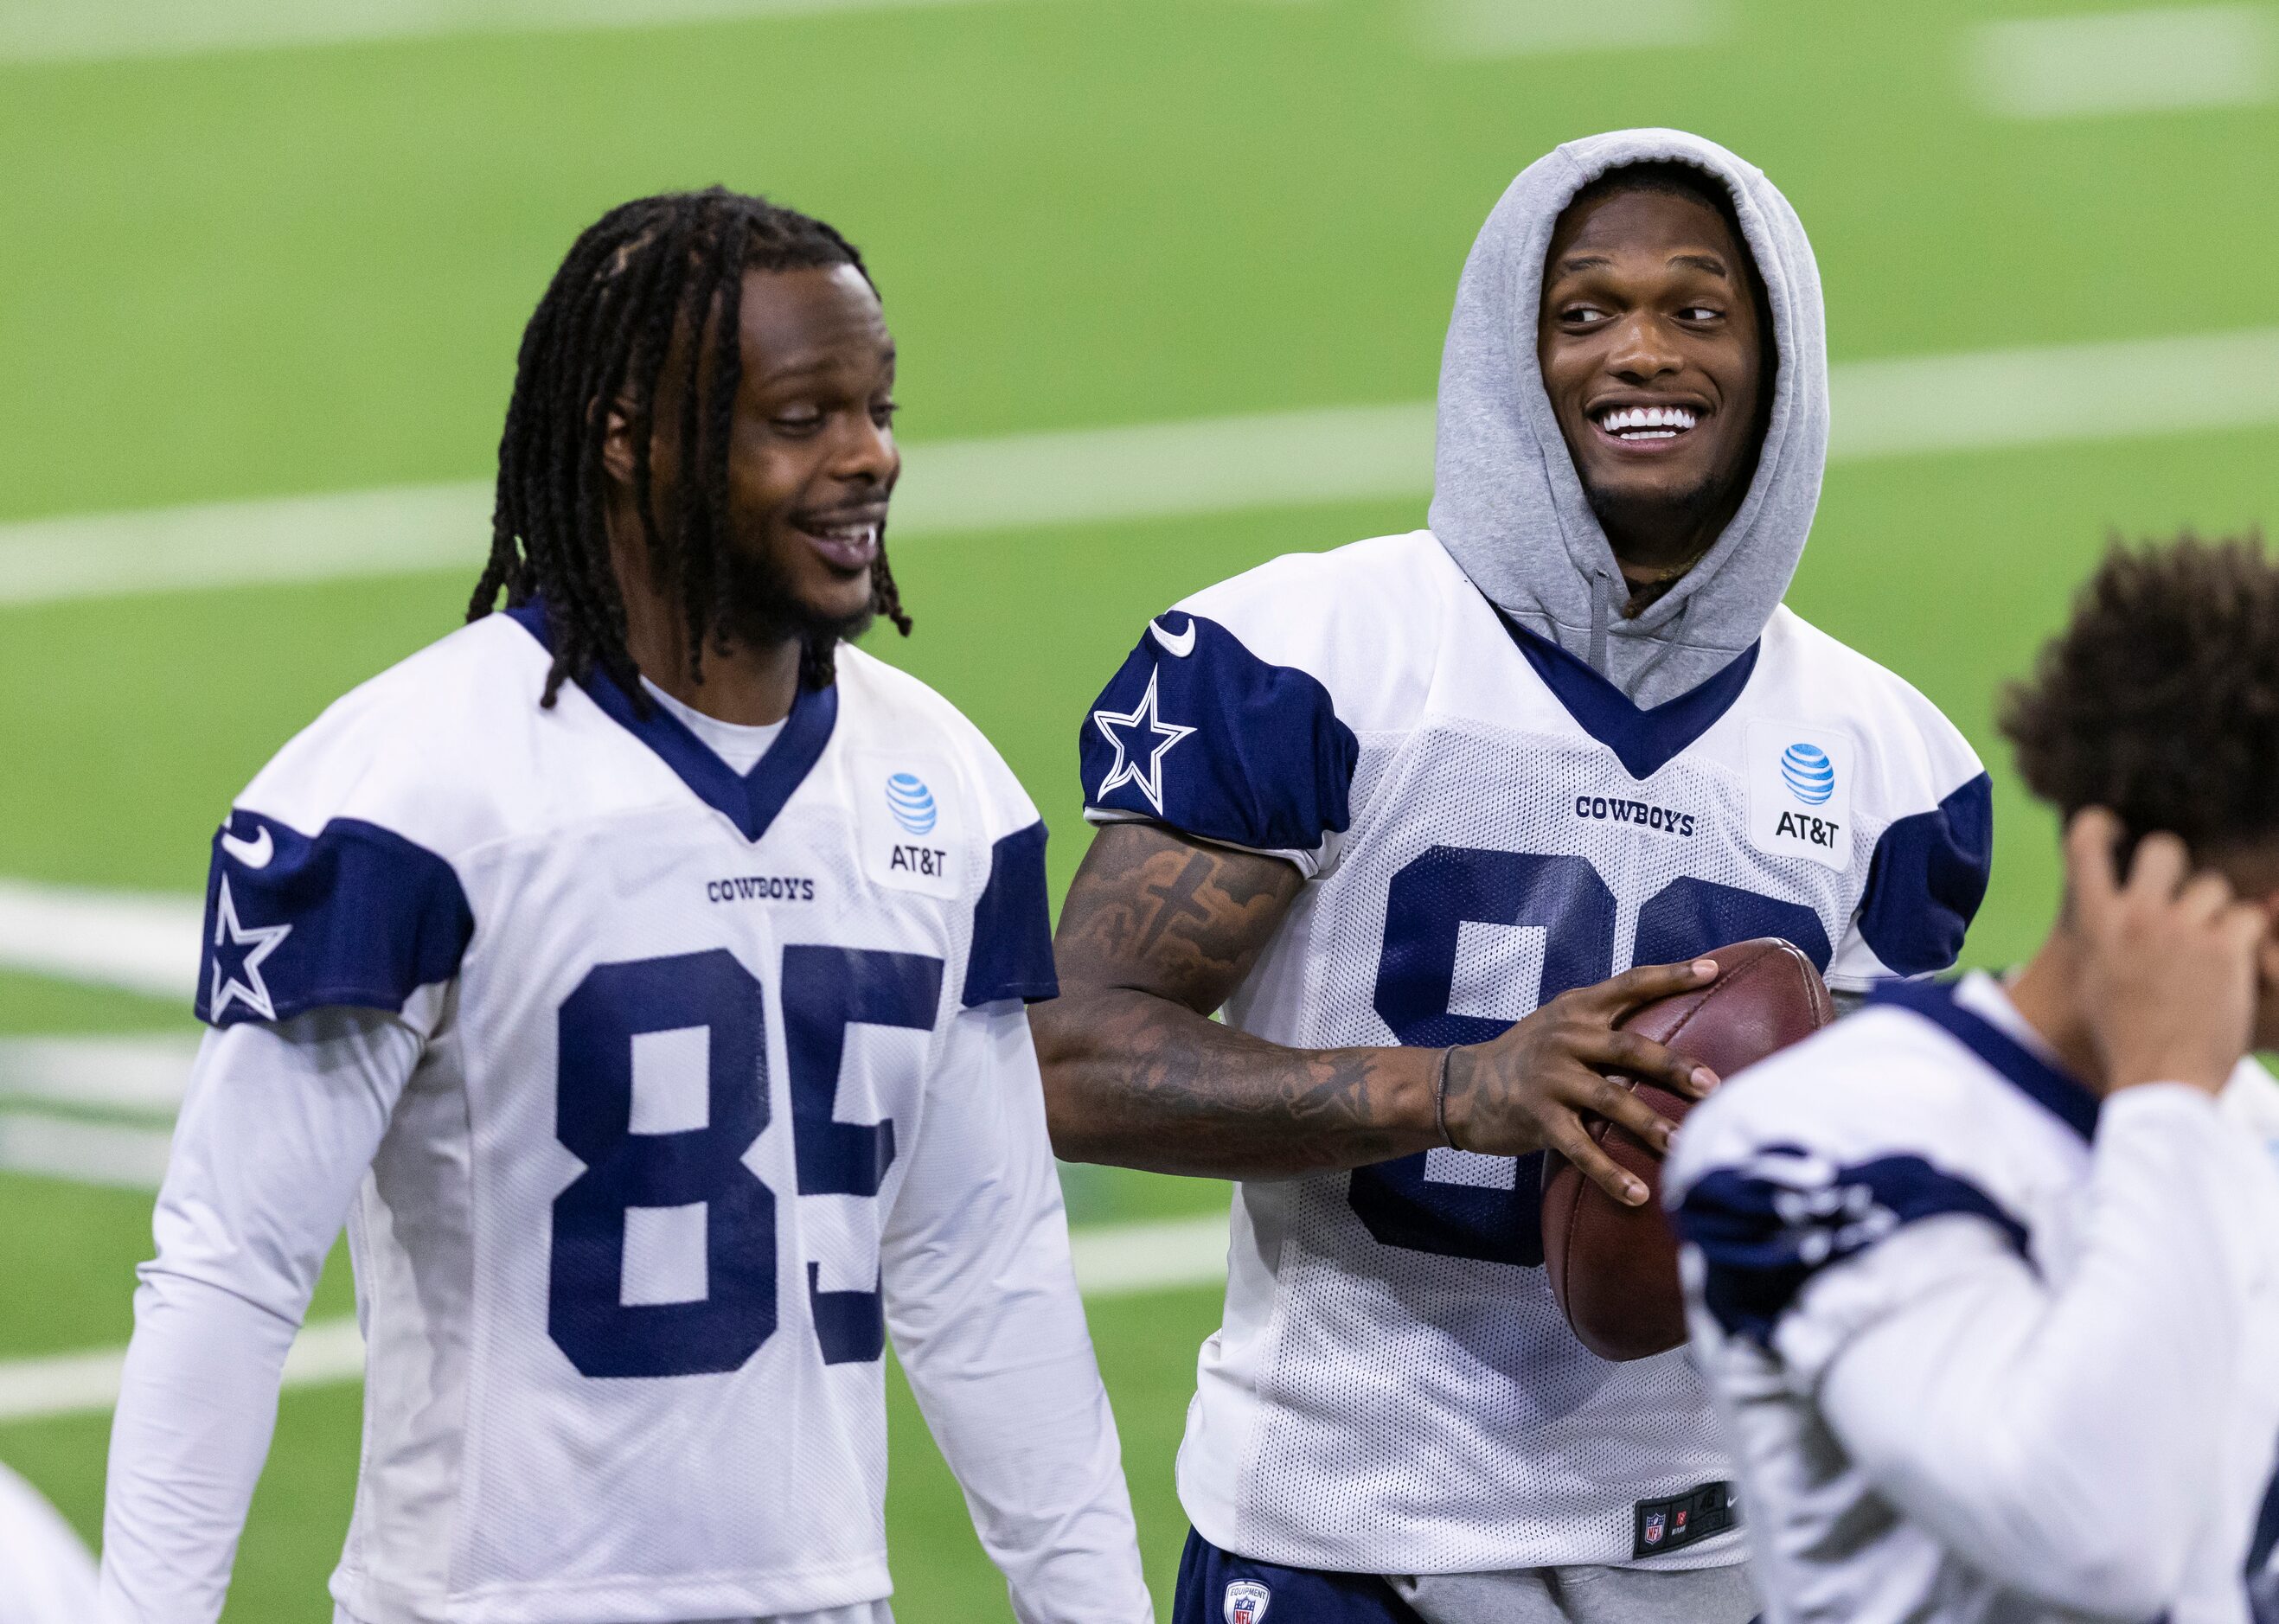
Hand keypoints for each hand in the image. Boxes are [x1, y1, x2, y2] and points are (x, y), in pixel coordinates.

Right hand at [1440, 959, 1722, 1206]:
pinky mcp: (1538, 1118)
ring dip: (1650, 1125)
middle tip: (1712, 1085)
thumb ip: (1606, 1022)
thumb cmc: (1527, 1057)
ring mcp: (1550, 1078)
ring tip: (1684, 1144)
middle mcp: (1566, 1038)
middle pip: (1630, 1048)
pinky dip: (1610, 1174)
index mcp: (1577, 1009)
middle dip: (1673, 1067)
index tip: (1711, 970)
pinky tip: (1638, 1194)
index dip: (1671, 975)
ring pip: (1611, 1101)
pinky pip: (1580, 1149)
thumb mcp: (1560, 1025)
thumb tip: (1673, 1027)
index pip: (1630, 984)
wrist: (1462, 1088)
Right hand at [2067, 808, 2264, 1096]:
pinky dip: (2248, 942)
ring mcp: (2180, 929)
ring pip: (2215, 889)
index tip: (2112, 827)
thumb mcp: (2098, 979)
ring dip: (2219, 916)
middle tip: (2187, 900)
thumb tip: (2116, 909)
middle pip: (2165, 851)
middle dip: (2180, 869)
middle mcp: (2136, 917)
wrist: (2161, 1079)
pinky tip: (2237, 969)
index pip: (2084, 847)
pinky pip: (2248, 919)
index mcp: (2096, 924)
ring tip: (2213, 958)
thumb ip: (2105, 938)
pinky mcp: (2223, 947)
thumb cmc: (2127, 1039)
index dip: (2098, 826)